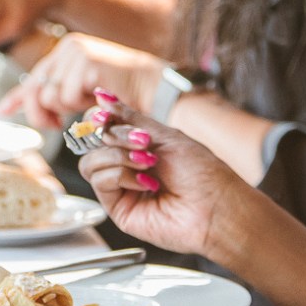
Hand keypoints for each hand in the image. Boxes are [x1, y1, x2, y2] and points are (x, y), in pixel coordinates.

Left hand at [0, 34, 163, 128]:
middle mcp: (68, 48)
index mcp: (68, 52)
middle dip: (39, 113)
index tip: (4, 110)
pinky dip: (80, 107)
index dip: (18, 97)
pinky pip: (66, 98)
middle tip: (53, 126)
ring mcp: (76, 54)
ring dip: (66, 110)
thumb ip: (59, 98)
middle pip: (35, 89)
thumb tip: (34, 111)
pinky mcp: (86, 64)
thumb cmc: (126, 95)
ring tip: (89, 106)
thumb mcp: (85, 95)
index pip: (35, 76)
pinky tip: (98, 100)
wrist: (157, 89)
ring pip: (49, 97)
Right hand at [76, 100, 245, 259]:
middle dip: (117, 136)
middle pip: (93, 143)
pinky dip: (122, 176)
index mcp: (137, 145)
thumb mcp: (164, 135)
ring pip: (91, 162)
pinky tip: (147, 184)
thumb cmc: (201, 173)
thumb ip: (129, 117)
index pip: (102, 127)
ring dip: (120, 156)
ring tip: (148, 163)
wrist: (214, 206)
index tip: (106, 115)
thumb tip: (101, 97)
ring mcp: (120, 188)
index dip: (99, 119)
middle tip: (143, 142)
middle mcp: (126, 165)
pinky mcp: (118, 208)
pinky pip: (100, 181)